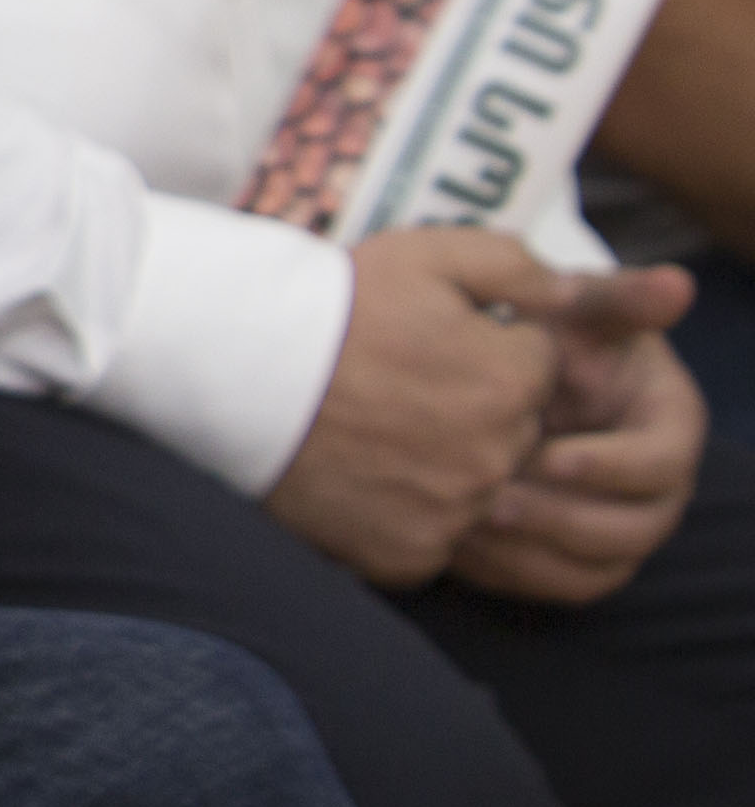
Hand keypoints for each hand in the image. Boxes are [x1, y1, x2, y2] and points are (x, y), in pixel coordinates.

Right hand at [269, 226, 577, 585]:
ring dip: (445, 462)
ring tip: (379, 428)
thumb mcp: (425, 253)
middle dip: (473, 408)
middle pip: (512, 432)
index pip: (535, 368)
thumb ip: (516, 264)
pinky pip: (432, 536)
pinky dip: (406, 511)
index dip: (486, 348)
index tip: (429, 342)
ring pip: (476, 487)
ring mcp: (453, 511)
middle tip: (401, 386)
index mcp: (510, 382)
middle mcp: (495, 456)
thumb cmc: (333, 308)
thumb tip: (572, 292)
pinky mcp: (410, 554)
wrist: (235, 372)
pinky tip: (364, 473)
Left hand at [447, 266, 704, 604]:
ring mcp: (615, 527)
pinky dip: (506, 572)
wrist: (497, 367)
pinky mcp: (569, 555)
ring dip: (530, 554)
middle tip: (493, 500)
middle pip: (631, 531)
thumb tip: (678, 281)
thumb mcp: (581, 306)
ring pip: (591, 570)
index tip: (549, 456)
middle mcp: (653, 488)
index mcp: (668, 426)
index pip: (660, 463)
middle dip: (562, 520)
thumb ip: (622, 297)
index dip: (609, 466)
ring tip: (466, 522)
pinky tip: (453, 541)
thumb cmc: (552, 328)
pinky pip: (548, 584)